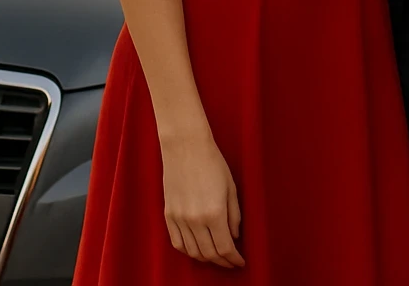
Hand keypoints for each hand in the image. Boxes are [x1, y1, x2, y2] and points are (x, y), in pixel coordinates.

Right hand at [160, 130, 243, 267]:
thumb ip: (234, 216)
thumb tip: (234, 237)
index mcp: (214, 213)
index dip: (234, 259)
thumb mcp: (231, 188)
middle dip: (222, 262)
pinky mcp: (168, 214)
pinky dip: (188, 251)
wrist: (185, 146)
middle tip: (230, 261)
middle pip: (209, 254)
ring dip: (206, 258)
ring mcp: (179, 218)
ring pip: (192, 252)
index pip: (225, 249)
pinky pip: (176, 242)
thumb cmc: (212, 163)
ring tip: (216, 256)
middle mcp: (195, 220)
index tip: (240, 262)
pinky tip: (196, 249)